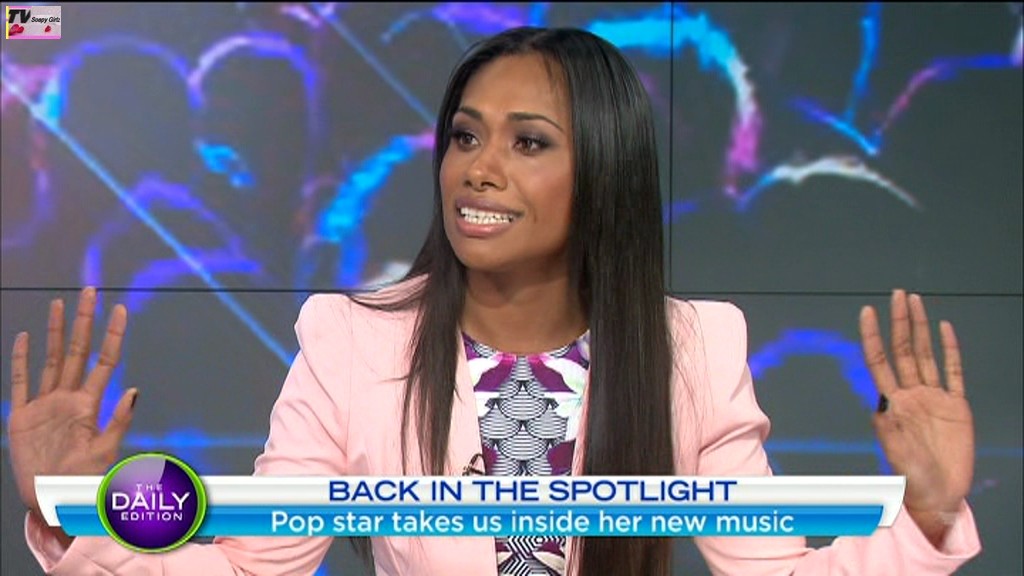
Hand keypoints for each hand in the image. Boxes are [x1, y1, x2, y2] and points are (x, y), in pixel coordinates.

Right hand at [7, 288, 137, 519]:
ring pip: (49, 359)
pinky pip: (20, 382)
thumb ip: (119, 421)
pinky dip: (21, 360)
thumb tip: (135, 391)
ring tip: (59, 304)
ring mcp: (44, 405)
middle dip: (83, 321)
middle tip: (89, 290)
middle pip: (76, 351)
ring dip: (53, 332)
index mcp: (89, 404)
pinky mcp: (22, 416)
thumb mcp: (106, 452)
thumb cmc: (83, 481)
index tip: (121, 309)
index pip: (104, 361)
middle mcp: (67, 398)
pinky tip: (24, 338)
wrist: (52, 502)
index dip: (113, 336)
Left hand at [859, 289, 973, 545]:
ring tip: (915, 301)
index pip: (879, 361)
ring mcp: (934, 398)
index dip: (873, 336)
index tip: (866, 312)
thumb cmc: (911, 479)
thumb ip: (889, 431)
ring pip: (926, 354)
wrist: (938, 496)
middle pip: (904, 350)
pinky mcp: (956, 407)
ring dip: (921, 327)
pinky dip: (951, 350)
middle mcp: (912, 394)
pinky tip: (945, 329)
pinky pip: (954, 372)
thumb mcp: (896, 455)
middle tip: (897, 294)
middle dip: (900, 321)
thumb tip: (880, 407)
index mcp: (892, 403)